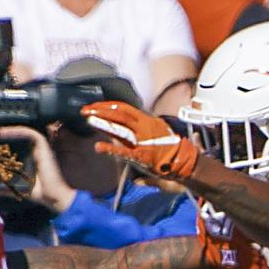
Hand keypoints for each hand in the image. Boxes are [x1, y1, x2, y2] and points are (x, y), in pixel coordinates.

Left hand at [0, 124, 73, 212]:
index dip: (13, 141)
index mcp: (35, 161)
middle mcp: (39, 153)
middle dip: (12, 133)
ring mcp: (43, 150)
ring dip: (14, 130)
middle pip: (25, 138)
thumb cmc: (44, 194)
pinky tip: (9, 132)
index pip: (24, 146)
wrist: (55, 197)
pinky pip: (33, 134)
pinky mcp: (45, 149)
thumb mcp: (23, 190)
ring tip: (1, 132)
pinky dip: (20, 131)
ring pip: (28, 133)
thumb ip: (10, 188)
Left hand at [84, 100, 199, 181]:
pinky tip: (98, 147)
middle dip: (100, 111)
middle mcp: (144, 127)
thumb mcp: (154, 136)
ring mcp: (143, 141)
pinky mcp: (143, 156)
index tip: (93, 106)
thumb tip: (124, 136)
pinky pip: (124, 152)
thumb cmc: (170, 150)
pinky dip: (110, 149)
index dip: (107, 106)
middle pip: (119, 114)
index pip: (124, 108)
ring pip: (120, 128)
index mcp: (146, 121)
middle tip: (84, 110)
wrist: (184, 161)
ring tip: (88, 120)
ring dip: (103, 123)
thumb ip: (137, 137)